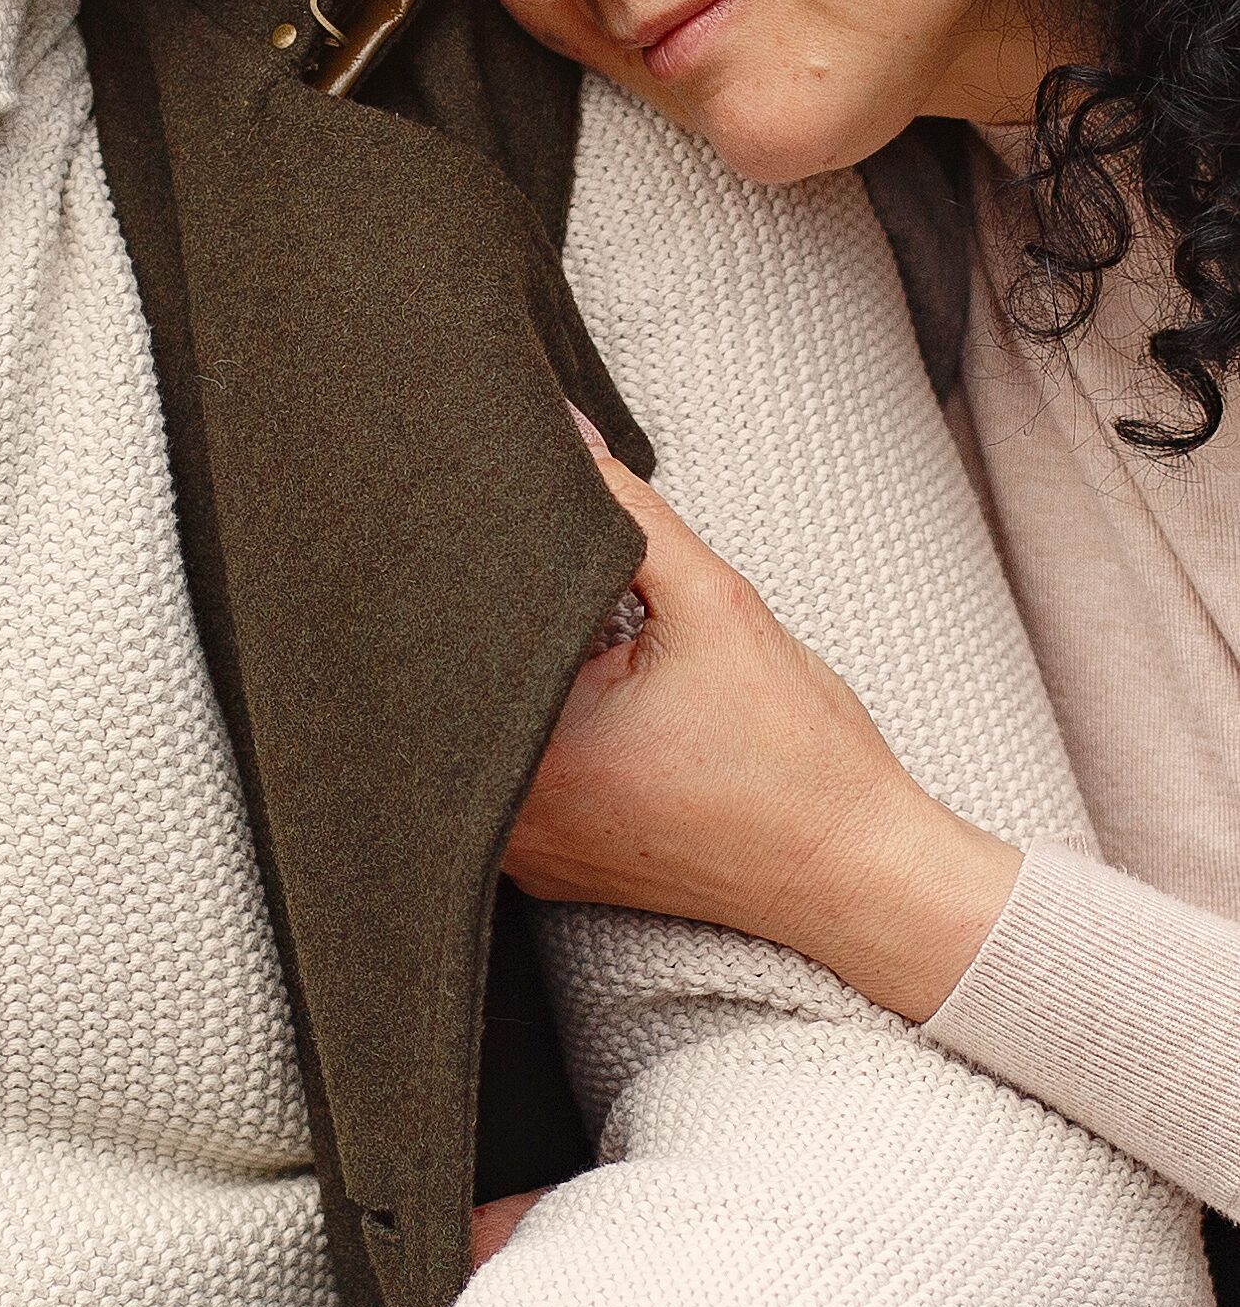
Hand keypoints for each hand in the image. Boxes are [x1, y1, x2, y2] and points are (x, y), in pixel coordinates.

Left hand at [505, 417, 1020, 1024]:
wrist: (854, 873)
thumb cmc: (798, 757)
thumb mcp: (716, 606)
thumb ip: (631, 512)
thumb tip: (566, 434)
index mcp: (525, 749)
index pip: (453, 627)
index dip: (466, 563)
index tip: (496, 530)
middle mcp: (500, 814)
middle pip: (457, 683)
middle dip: (496, 617)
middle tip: (547, 580)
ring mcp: (519, 851)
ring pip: (481, 732)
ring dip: (518, 681)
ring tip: (587, 646)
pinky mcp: (547, 867)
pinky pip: (511, 782)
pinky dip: (538, 735)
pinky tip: (594, 706)